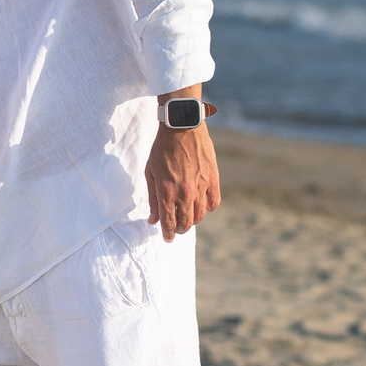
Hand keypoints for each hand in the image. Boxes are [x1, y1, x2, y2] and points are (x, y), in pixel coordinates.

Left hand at [145, 120, 221, 240]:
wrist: (182, 127)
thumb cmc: (162, 149)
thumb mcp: (151, 174)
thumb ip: (153, 199)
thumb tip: (153, 220)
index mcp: (166, 192)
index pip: (169, 223)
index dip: (168, 234)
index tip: (167, 238)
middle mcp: (185, 193)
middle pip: (186, 223)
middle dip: (180, 229)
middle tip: (176, 229)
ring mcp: (201, 187)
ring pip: (200, 215)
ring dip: (193, 220)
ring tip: (188, 217)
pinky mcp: (213, 179)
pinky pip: (214, 202)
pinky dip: (208, 208)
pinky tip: (202, 205)